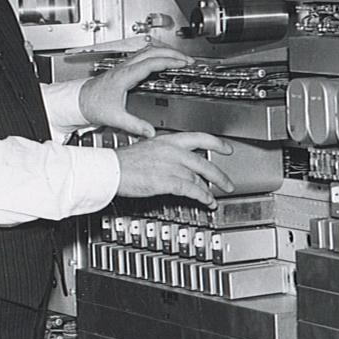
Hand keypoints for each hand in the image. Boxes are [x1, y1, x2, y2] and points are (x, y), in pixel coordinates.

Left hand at [77, 47, 200, 138]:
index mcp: (125, 75)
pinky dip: (157, 55)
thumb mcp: (115, 118)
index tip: (183, 64)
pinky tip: (163, 62)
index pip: (151, 62)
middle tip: (187, 60)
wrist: (78, 100)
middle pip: (152, 50)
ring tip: (179, 59)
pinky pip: (144, 55)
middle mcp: (125, 67)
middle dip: (172, 53)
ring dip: (165, 52)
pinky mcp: (124, 69)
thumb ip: (134, 125)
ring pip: (148, 50)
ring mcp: (124, 66)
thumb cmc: (92, 105)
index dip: (169, 61)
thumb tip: (150, 132)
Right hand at [112, 133, 234, 204]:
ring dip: (209, 190)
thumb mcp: (147, 149)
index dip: (217, 143)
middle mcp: (172, 151)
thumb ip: (165, 155)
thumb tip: (176, 164)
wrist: (111, 170)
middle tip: (228, 183)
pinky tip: (206, 201)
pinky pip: (192, 189)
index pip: (199, 138)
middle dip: (219, 175)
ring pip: (199, 177)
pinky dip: (202, 196)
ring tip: (213, 198)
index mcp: (167, 141)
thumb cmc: (122, 163)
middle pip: (204, 162)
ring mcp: (171, 166)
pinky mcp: (168, 181)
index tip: (227, 148)